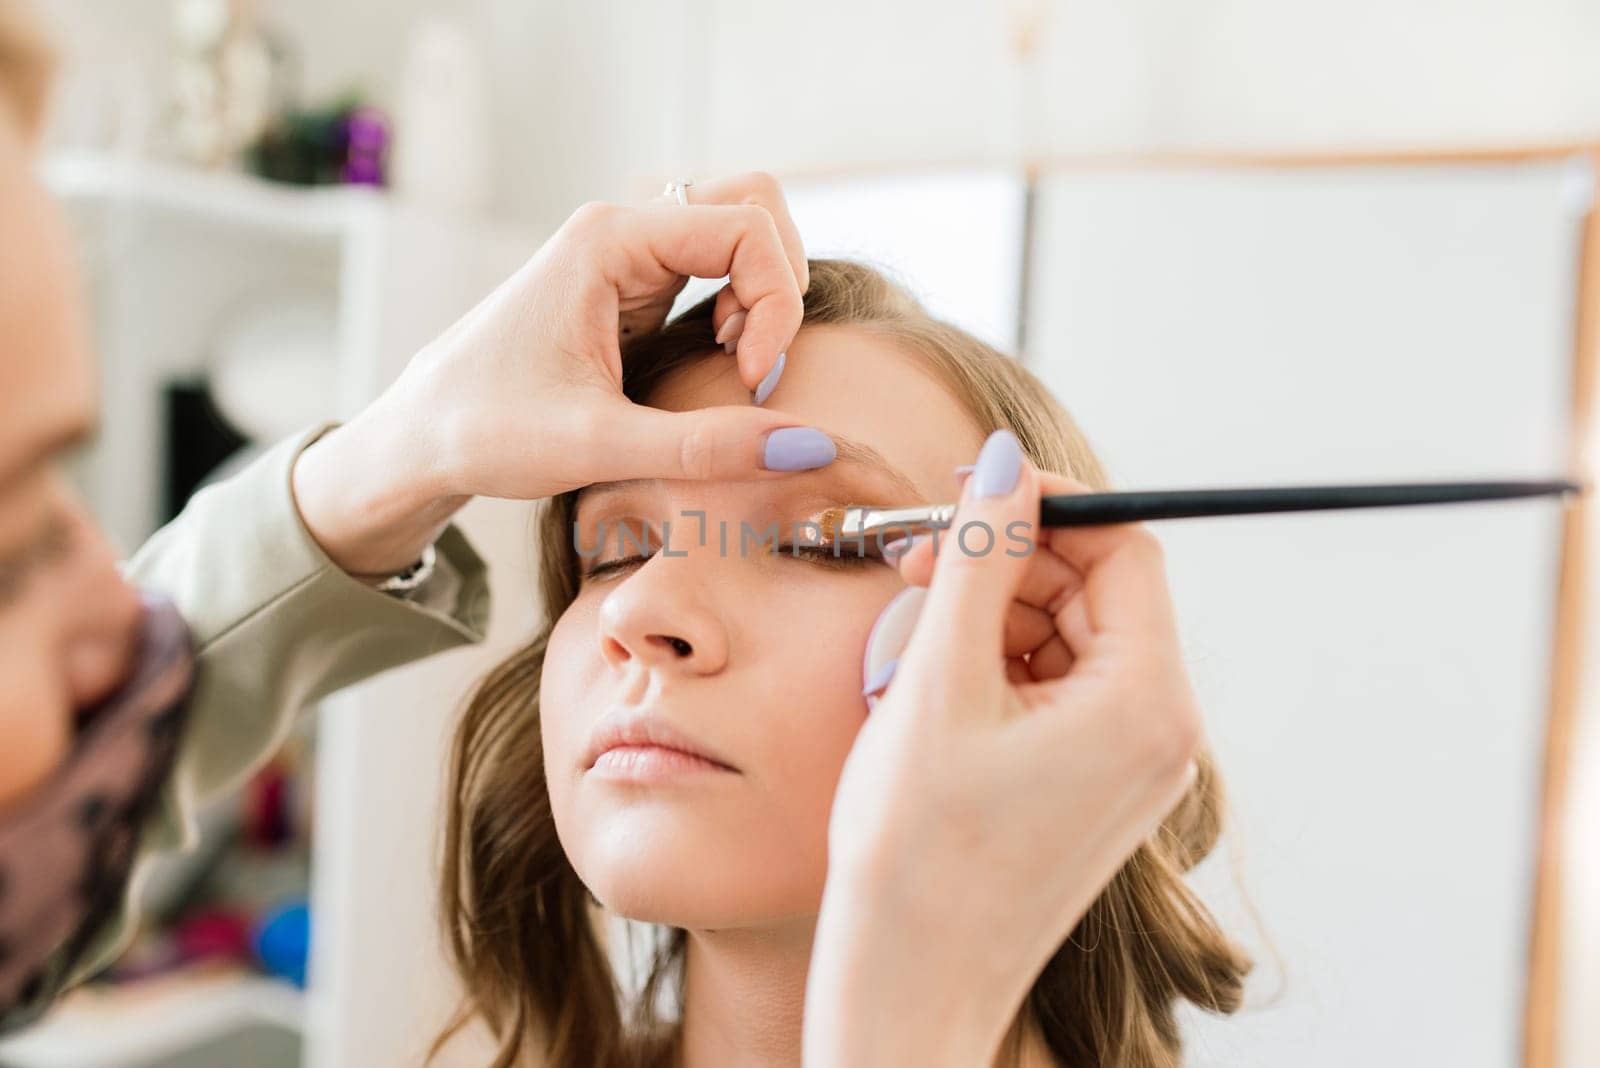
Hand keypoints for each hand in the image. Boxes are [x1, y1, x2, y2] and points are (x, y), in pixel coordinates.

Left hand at [292, 173, 824, 575]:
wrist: (421, 438)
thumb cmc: (486, 431)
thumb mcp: (597, 447)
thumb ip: (705, 447)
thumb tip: (810, 445)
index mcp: (607, 239)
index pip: (746, 226)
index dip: (775, 301)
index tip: (752, 380)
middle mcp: (622, 229)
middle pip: (752, 202)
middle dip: (778, 280)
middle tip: (752, 361)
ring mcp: (629, 253)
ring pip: (739, 229)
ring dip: (762, 292)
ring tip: (734, 363)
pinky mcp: (634, 285)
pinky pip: (718, 265)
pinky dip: (742, 307)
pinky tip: (718, 360)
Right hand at [803, 430, 1203, 1067]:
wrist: (907, 988)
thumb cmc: (915, 857)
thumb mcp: (936, 683)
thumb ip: (974, 560)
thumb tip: (1002, 463)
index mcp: (1146, 705)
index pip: (1124, 551)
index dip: (1047, 507)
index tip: (970, 496)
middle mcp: (1159, 734)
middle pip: (1097, 593)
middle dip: (1008, 564)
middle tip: (916, 562)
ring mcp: (1129, 767)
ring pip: (1069, 640)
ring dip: (993, 617)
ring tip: (910, 638)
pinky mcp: (1092, 790)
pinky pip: (1057, 692)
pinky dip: (997, 669)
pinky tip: (930, 688)